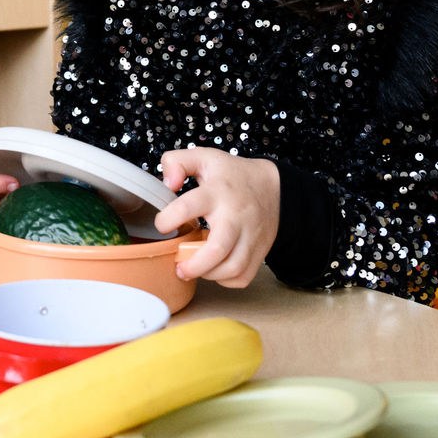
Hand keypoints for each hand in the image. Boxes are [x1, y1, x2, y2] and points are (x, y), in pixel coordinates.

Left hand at [154, 148, 280, 288]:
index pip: (189, 206)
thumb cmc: (233, 176)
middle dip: (193, 264)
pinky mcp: (259, 252)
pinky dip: (225, 280)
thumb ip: (177, 163)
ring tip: (193, 269)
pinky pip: (243, 276)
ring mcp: (250, 236)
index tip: (162, 225)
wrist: (275, 189)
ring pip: (233, 267)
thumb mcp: (204, 158)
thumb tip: (167, 184)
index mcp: (218, 192)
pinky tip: (214, 269)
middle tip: (178, 267)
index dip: (169, 219)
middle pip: (218, 248)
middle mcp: (235, 216)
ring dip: (208, 274)